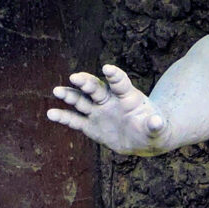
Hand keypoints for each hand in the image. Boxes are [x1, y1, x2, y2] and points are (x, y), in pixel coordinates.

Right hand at [48, 64, 168, 155]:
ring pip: (82, 100)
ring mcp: (98, 112)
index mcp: (128, 97)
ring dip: (70, 95)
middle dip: (86, 82)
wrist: (142, 139)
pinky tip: (51, 114)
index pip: (120, 82)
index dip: (114, 75)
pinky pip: (75, 120)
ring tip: (57, 90)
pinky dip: (63, 117)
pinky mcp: (90, 125)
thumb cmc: (152, 129)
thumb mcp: (157, 129)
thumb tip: (157, 122)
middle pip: (96, 88)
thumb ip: (155, 125)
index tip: (107, 68)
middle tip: (75, 77)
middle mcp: (110, 101)